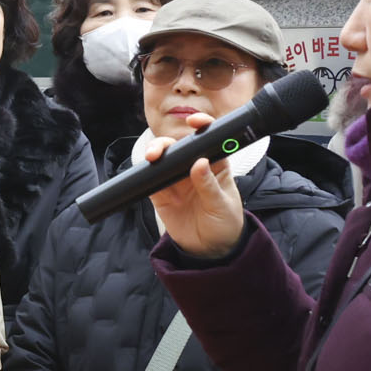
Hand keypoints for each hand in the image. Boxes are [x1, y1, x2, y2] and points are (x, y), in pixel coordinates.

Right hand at [141, 114, 248, 259]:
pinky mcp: (161, 195)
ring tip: (151, 159)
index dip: (202, 125)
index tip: (194, 120)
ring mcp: (176, 181)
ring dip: (155, 155)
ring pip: (162, 160)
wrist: (211, 250)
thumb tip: (200, 162)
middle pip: (178, 147)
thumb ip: (209, 185)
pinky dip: (145, 176)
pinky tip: (146, 176)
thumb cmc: (225, 223)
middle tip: (160, 151)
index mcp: (215, 165)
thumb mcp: (222, 205)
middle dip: (167, 143)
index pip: (209, 139)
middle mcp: (193, 168)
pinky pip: (150, 181)